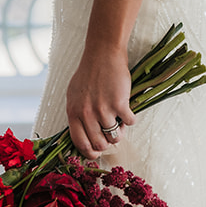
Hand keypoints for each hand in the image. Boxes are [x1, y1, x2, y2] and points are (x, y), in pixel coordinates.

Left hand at [66, 41, 136, 158]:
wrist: (103, 53)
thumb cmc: (89, 73)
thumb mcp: (74, 95)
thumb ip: (77, 115)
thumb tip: (83, 136)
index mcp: (73, 112)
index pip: (80, 143)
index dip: (90, 153)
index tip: (97, 153)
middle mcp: (87, 114)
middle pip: (99, 144)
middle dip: (107, 143)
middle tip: (111, 134)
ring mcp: (103, 109)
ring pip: (115, 136)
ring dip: (120, 131)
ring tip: (120, 120)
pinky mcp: (120, 104)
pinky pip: (130, 122)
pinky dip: (131, 119)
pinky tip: (128, 110)